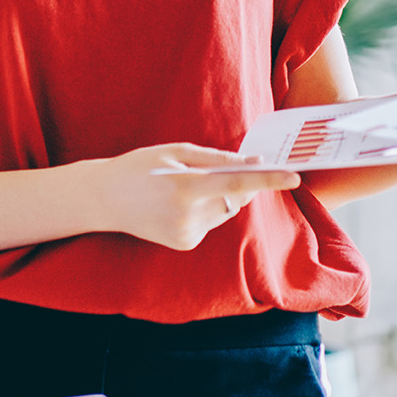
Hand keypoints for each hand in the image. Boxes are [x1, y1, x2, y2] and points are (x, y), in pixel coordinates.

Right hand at [92, 143, 301, 250]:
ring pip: (224, 211)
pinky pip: (210, 222)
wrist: (103, 200)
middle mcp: (188, 216)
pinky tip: (175, 204)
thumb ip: (215, 158)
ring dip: (218, 197)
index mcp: (184, 188)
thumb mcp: (174, 152)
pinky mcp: (185, 244)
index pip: (236, 183)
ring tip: (182, 188)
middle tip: (216, 169)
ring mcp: (186, 234)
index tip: (294, 176)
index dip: (267, 180)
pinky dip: (204, 210)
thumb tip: (252, 161)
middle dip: (237, 183)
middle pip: (234, 198)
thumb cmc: (138, 167)